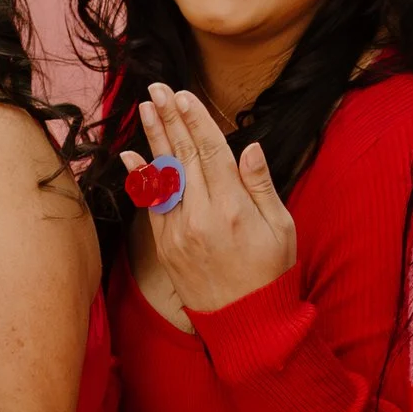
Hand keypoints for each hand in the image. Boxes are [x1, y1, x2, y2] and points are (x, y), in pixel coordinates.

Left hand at [124, 85, 298, 317]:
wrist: (246, 323)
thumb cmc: (270, 272)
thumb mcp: (280, 227)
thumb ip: (261, 185)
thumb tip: (250, 148)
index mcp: (232, 208)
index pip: (211, 151)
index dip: (195, 120)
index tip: (182, 95)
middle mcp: (201, 216)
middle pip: (183, 156)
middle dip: (169, 119)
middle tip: (157, 89)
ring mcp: (179, 232)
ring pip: (165, 175)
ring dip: (153, 139)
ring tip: (144, 109)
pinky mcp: (166, 247)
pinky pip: (152, 205)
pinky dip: (142, 179)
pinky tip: (132, 156)